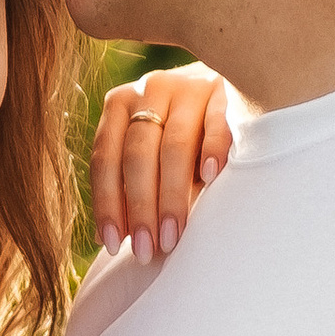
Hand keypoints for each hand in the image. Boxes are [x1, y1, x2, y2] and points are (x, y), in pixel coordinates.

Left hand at [87, 64, 233, 262]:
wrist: (229, 85)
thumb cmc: (181, 135)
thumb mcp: (148, 151)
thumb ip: (128, 184)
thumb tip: (108, 239)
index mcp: (120, 103)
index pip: (106, 158)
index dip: (107, 204)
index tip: (114, 245)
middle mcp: (150, 89)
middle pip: (138, 155)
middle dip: (140, 208)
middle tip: (147, 250)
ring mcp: (190, 87)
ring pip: (174, 146)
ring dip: (172, 196)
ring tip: (173, 236)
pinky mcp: (227, 91)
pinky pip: (217, 123)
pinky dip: (211, 150)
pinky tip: (209, 177)